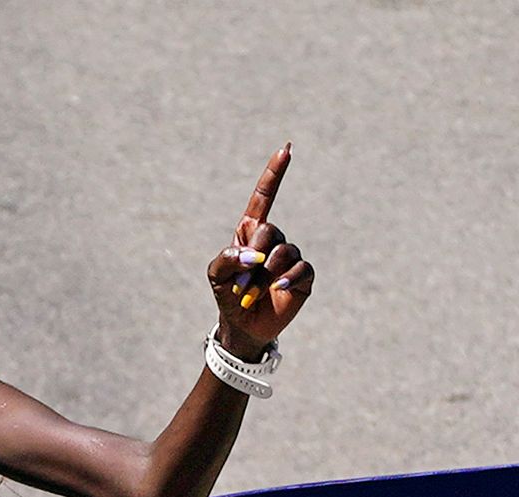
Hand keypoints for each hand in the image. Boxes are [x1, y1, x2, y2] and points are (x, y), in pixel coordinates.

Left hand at [204, 144, 313, 360]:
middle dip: (254, 256)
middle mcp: (273, 239)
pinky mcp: (303, 275)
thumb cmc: (227, 295)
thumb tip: (255, 255)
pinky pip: (302, 267)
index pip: (264, 196)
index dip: (274, 173)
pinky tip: (280, 288)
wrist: (243, 325)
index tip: (286, 149)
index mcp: (251, 231)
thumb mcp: (215, 274)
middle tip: (241, 283)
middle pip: (270, 230)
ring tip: (251, 294)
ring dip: (265, 275)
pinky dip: (289, 277)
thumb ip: (227, 257)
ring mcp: (289, 256)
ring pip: (284, 251)